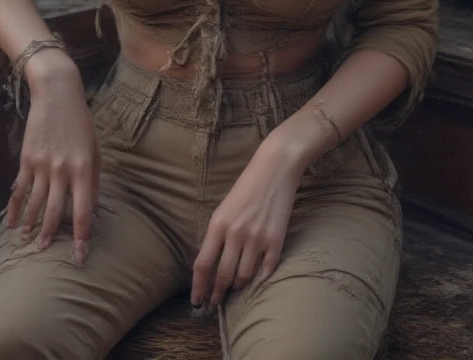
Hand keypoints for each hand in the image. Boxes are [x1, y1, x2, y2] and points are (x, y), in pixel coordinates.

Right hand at [7, 50, 98, 265]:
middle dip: (49, 234)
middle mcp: (62, 170)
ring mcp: (42, 165)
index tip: (79, 256)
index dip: (80, 236)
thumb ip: (92, 179)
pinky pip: (20, 189)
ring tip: (27, 242)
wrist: (57, 94)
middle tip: (44, 251)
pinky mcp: (26, 159)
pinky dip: (15, 208)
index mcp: (83, 169)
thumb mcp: (94, 149)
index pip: (82, 210)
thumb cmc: (81, 122)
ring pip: (34, 203)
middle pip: (54, 211)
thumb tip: (90, 207)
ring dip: (30, 225)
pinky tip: (11, 223)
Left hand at [191, 134, 302, 309]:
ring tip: (236, 288)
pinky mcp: (276, 240)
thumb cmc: (247, 186)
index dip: (198, 288)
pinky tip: (256, 280)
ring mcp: (257, 238)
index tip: (196, 303)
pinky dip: (259, 279)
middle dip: (217, 294)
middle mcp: (236, 233)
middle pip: (223, 276)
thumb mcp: (225, 207)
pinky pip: (266, 271)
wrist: (275, 168)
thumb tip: (212, 264)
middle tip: (215, 303)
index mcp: (218, 224)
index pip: (203, 265)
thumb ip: (218, 234)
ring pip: (244, 277)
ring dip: (239, 286)